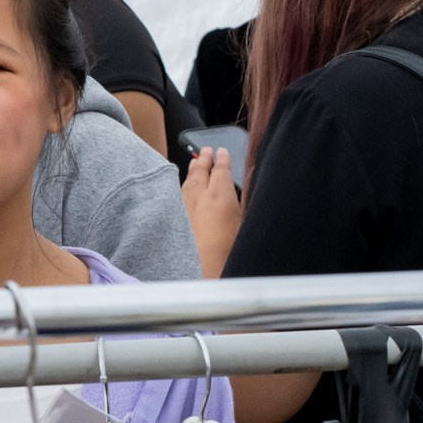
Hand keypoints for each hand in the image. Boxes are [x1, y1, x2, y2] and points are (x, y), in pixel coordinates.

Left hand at [181, 146, 242, 278]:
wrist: (202, 271)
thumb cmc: (228, 251)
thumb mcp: (246, 222)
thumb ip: (246, 198)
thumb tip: (248, 178)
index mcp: (220, 194)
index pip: (220, 169)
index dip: (222, 158)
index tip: (221, 151)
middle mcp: (199, 196)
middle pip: (200, 170)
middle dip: (204, 159)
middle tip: (205, 151)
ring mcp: (183, 206)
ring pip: (186, 182)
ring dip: (192, 171)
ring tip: (194, 164)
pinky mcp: (173, 218)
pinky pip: (177, 195)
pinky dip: (182, 188)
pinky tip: (182, 189)